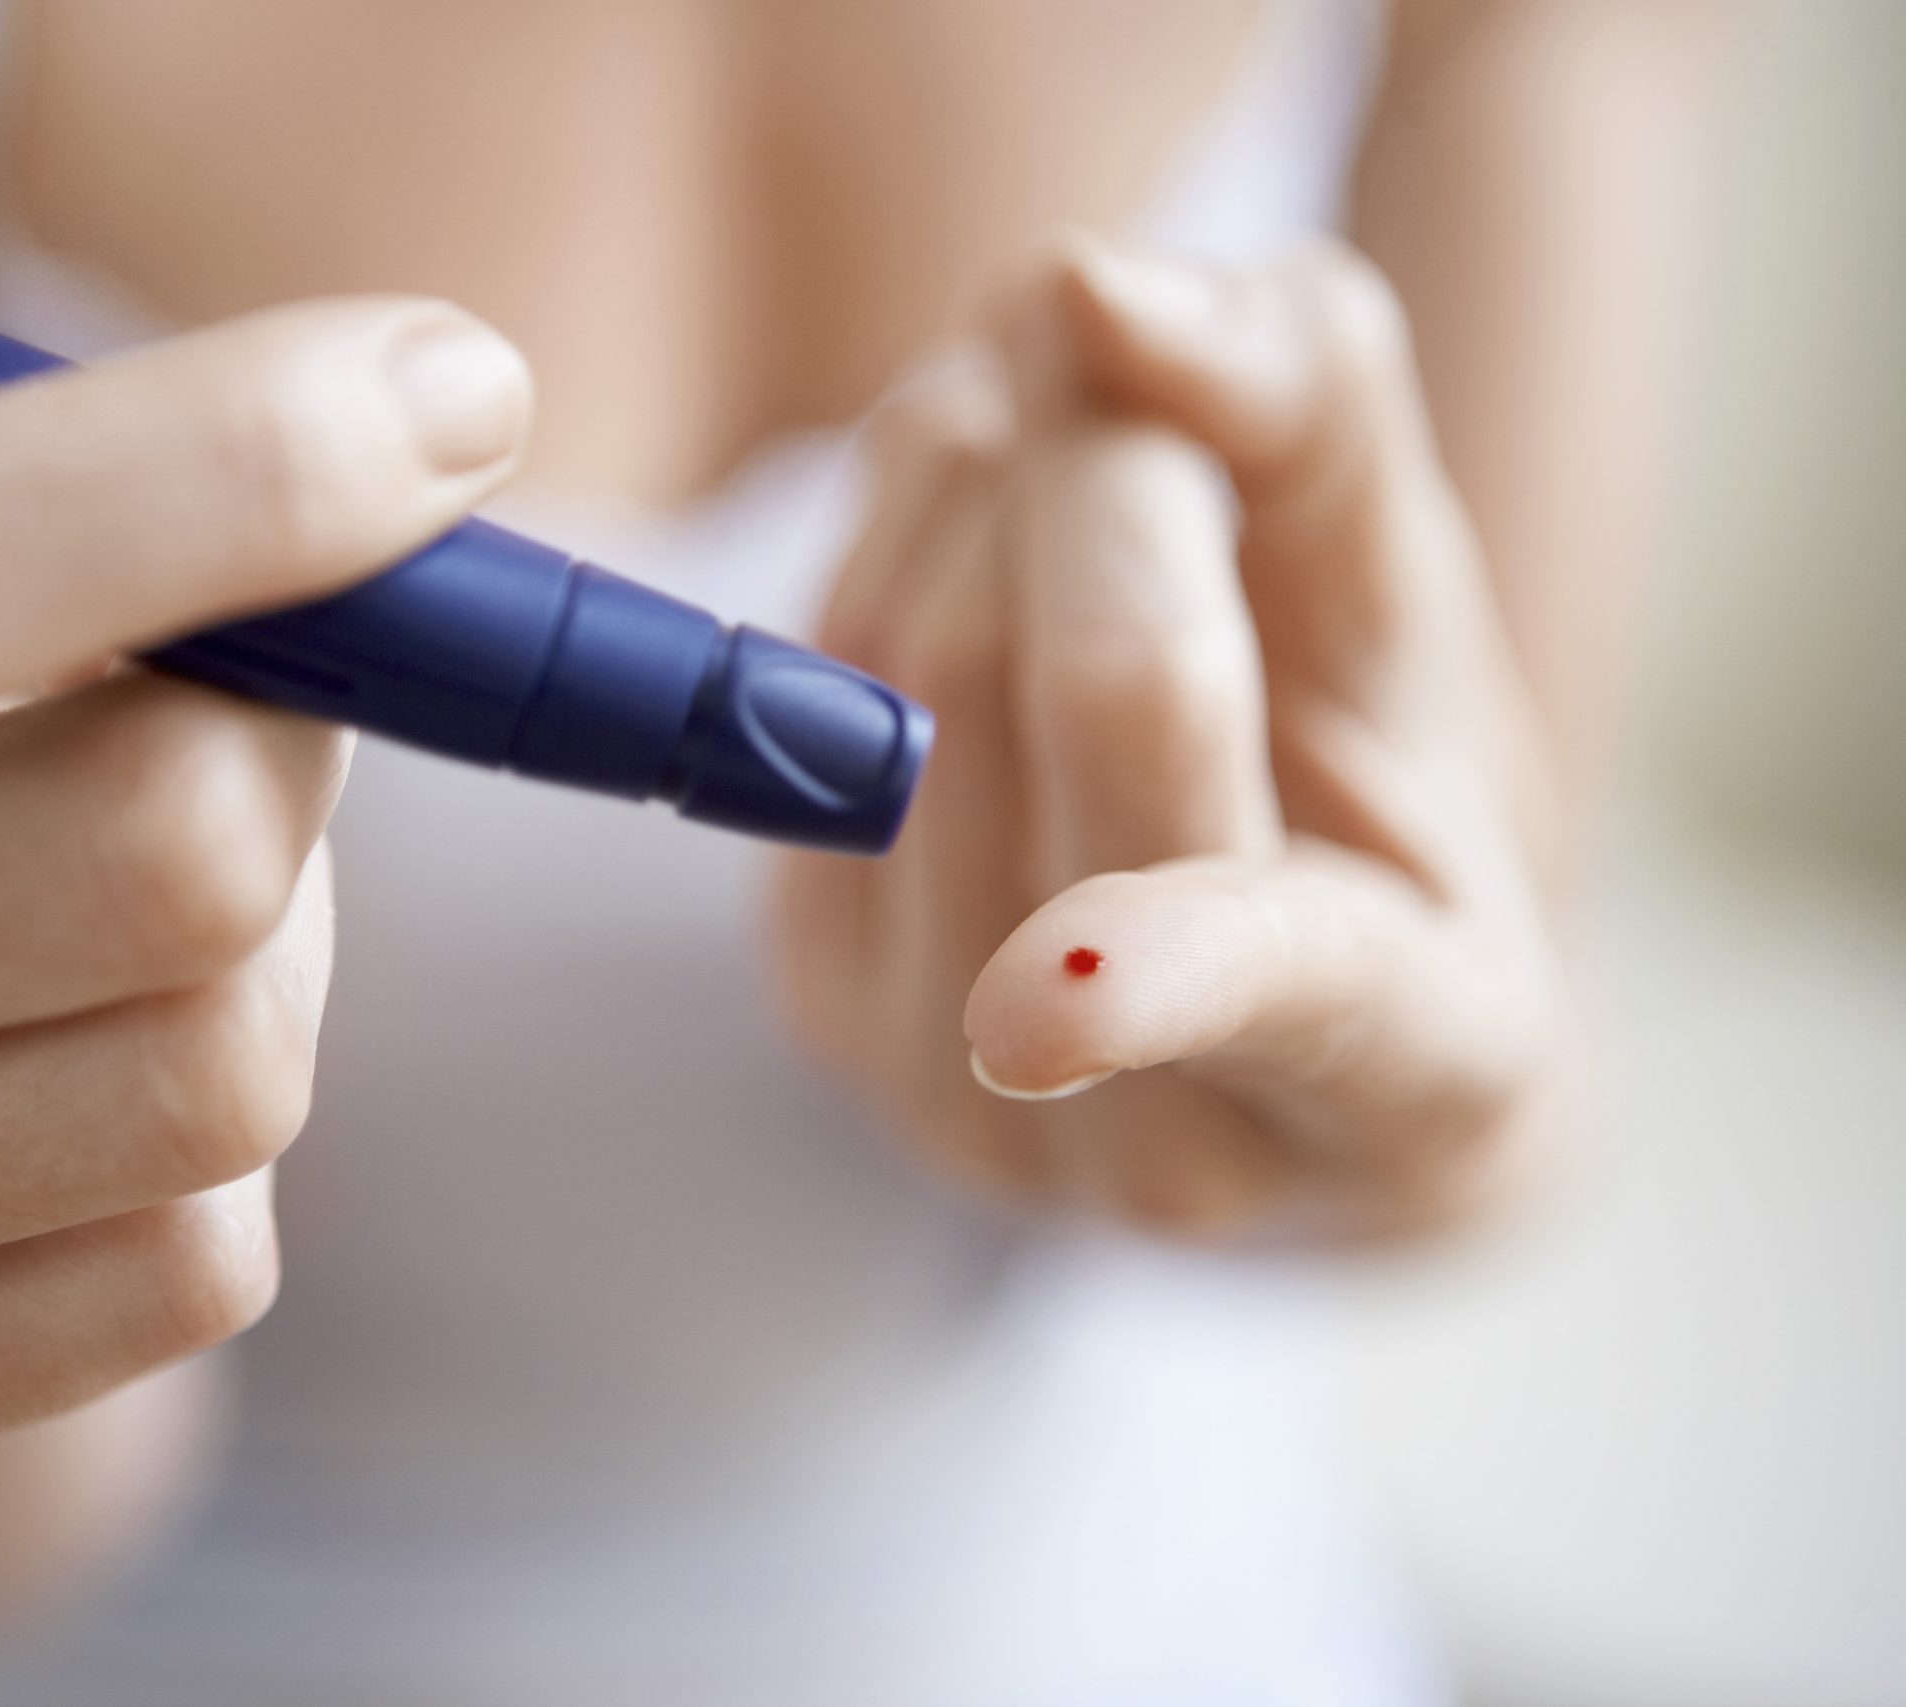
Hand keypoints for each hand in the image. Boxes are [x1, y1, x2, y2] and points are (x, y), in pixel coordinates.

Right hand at [0, 35, 531, 1468]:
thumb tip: (425, 408)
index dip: (222, 487)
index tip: (445, 407)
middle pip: (150, 866)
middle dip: (301, 726)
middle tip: (268, 667)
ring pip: (217, 1073)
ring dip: (266, 940)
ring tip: (123, 858)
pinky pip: (192, 1264)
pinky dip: (209, 1137)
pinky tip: (68, 1041)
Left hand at [773, 238, 1559, 1240]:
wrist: (1263, 964)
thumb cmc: (1380, 775)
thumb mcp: (1412, 591)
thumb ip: (1309, 414)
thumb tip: (1084, 289)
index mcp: (1419, 1068)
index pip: (1290, 988)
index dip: (1161, 967)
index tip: (1031, 1008)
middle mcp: (1171, 1136)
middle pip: (1082, 701)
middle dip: (1112, 464)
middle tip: (1150, 376)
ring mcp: (965, 1097)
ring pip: (916, 667)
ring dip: (989, 480)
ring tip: (1081, 478)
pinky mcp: (820, 1010)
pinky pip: (801, 687)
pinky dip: (890, 548)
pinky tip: (979, 552)